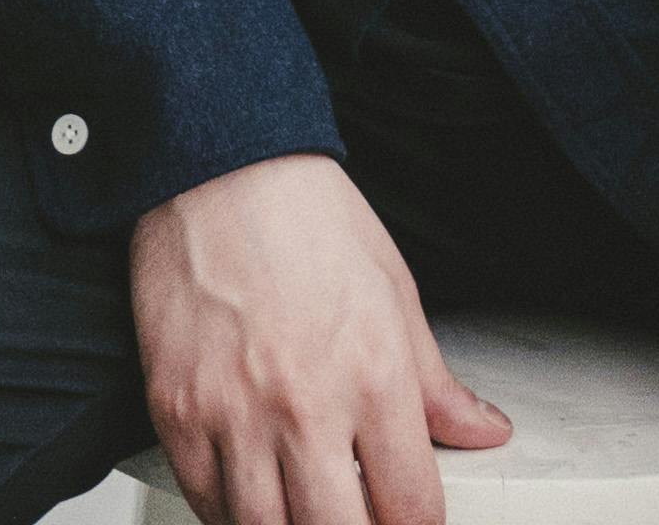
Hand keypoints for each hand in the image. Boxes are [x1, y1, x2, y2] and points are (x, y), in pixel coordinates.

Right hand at [130, 150, 512, 524]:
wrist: (220, 169)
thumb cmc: (305, 219)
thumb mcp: (396, 293)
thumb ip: (437, 382)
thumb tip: (481, 429)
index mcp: (374, 376)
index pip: (411, 506)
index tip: (410, 521)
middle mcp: (305, 405)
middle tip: (358, 517)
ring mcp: (234, 415)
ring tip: (307, 512)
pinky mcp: (177, 412)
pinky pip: (205, 501)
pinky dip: (230, 516)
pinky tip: (253, 501)